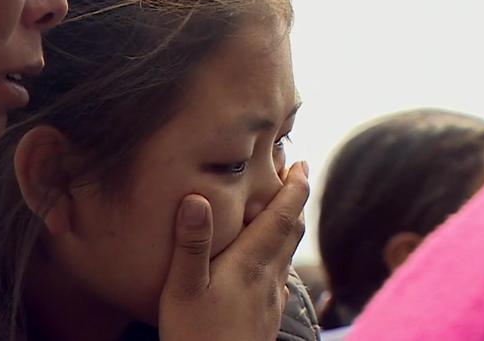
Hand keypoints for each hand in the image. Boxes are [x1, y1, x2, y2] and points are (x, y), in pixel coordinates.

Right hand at [158, 161, 309, 340]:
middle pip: (291, 231)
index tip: (299, 161)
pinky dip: (279, 252)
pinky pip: (279, 274)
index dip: (294, 187)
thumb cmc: (196, 337)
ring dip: (289, 224)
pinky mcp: (265, 316)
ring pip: (288, 254)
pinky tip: (264, 259)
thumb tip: (196, 197)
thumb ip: (192, 243)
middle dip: (295, 199)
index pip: (282, 218)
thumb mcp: (184, 288)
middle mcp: (267, 278)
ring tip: (280, 206)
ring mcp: (269, 299)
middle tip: (295, 171)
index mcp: (250, 264)